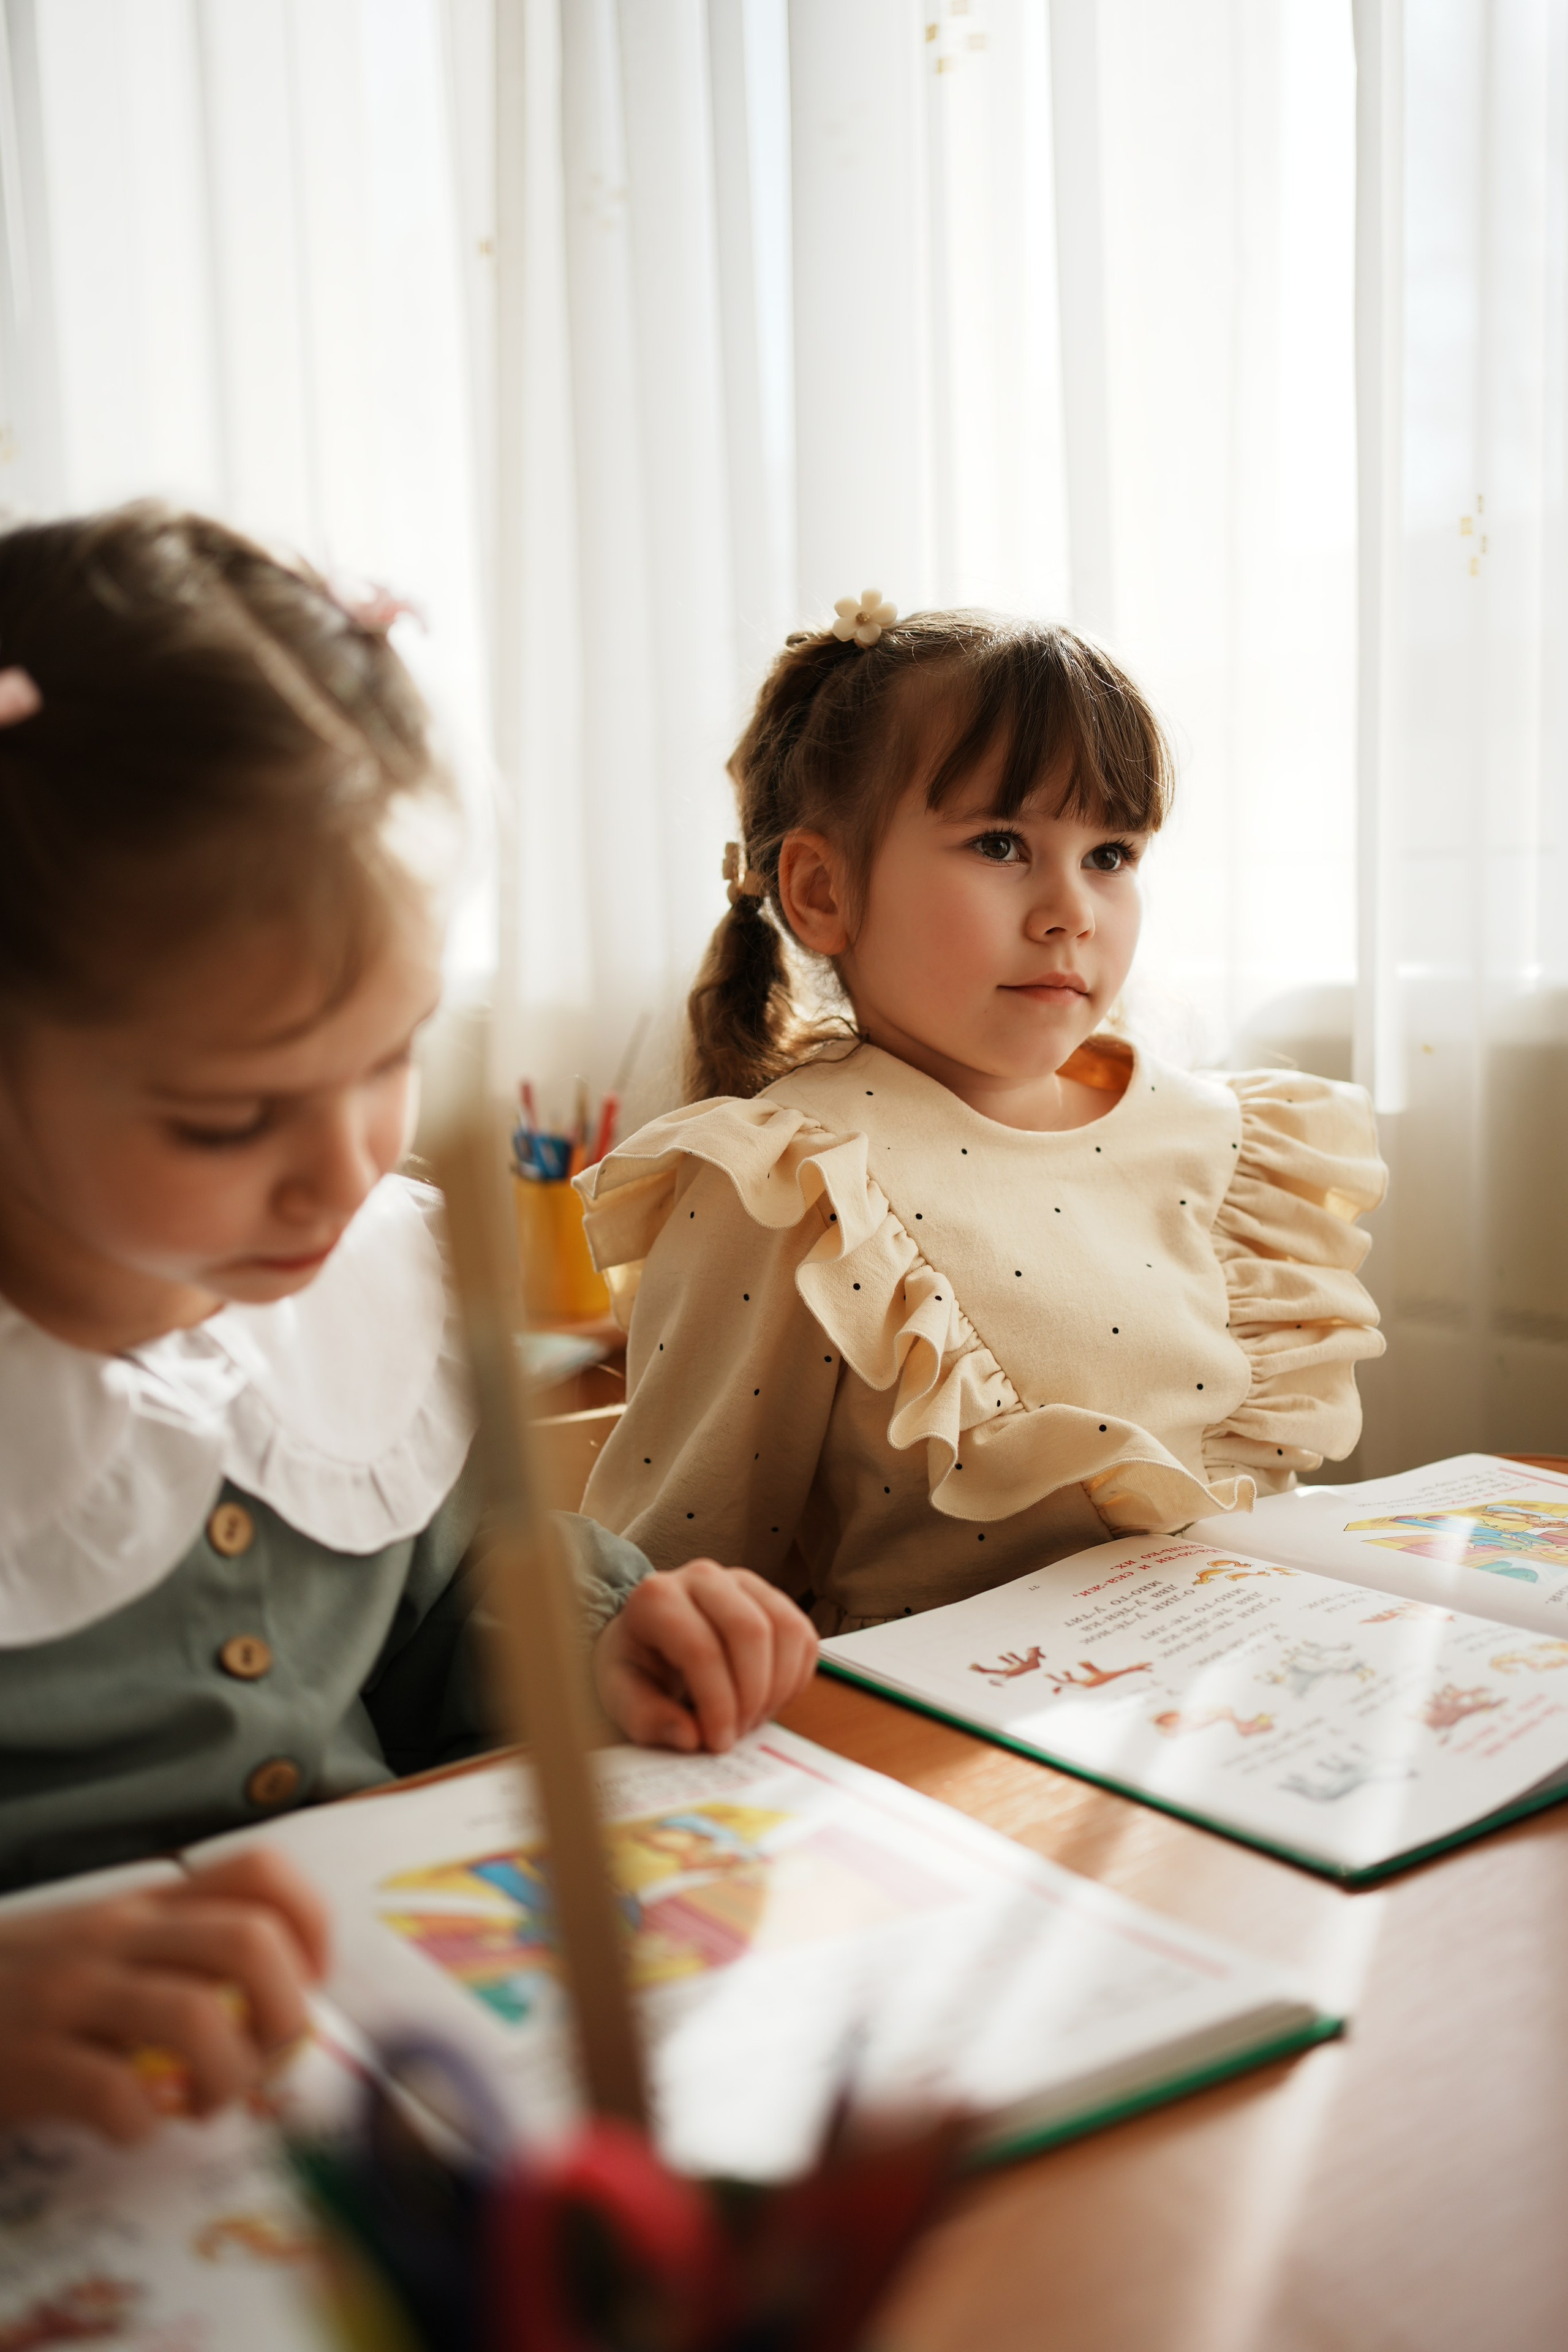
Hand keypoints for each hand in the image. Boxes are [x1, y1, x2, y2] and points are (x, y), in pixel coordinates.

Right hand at [0, 1848, 328, 2142]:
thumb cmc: (19, 1983)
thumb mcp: (103, 1944)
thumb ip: (178, 1953)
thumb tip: (281, 2001)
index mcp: (146, 1905)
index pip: (259, 1874)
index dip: (310, 1926)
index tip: (306, 1982)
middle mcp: (116, 1937)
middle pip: (248, 1942)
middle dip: (285, 2012)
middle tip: (266, 2058)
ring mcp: (70, 1995)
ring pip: (194, 2016)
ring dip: (225, 2076)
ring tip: (204, 2105)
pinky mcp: (29, 2062)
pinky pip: (115, 2093)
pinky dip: (142, 2124)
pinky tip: (132, 2128)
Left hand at [593, 1561, 818, 1752]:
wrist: (648, 1639)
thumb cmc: (637, 1665)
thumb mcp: (621, 1697)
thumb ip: (648, 1718)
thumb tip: (690, 1736)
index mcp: (656, 1597)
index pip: (701, 1650)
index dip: (718, 1704)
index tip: (719, 1741)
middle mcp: (701, 1577)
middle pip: (750, 1632)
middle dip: (752, 1695)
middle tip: (739, 1733)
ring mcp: (741, 1582)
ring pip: (784, 1629)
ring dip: (778, 1687)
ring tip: (753, 1719)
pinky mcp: (770, 1596)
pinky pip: (802, 1634)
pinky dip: (795, 1676)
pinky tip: (769, 1700)